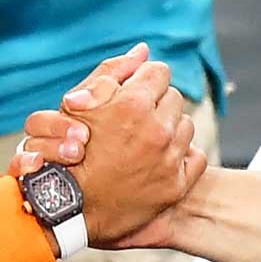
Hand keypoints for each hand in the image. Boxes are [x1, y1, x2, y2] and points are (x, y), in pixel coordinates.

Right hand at [0, 50, 205, 247]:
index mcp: (133, 105)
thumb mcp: (77, 105)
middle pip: (173, 98)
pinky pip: (194, 156)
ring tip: (142, 144)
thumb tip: (142, 50)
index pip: (158, 72)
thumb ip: (112, 72)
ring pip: (185, 126)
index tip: (130, 95)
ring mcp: (169, 159)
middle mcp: (156, 130)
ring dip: (168, 131)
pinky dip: (180, 158)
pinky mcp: (177, 185)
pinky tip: (156, 163)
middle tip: (133, 122)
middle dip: (155, 105)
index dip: (143, 82)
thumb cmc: (66, 154)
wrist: (67, 211)